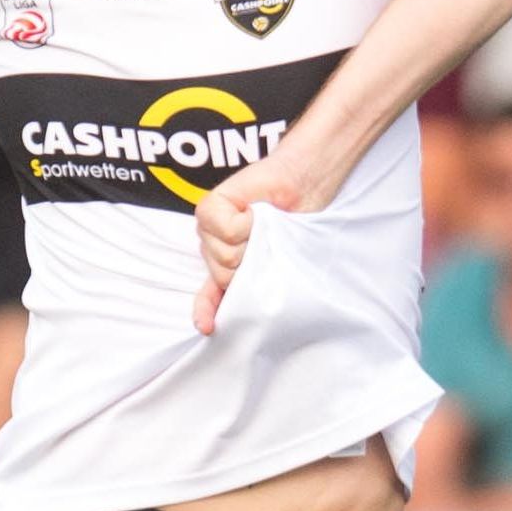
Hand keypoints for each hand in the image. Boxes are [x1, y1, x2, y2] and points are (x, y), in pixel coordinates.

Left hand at [191, 157, 310, 335]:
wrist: (305, 183)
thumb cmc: (295, 220)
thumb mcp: (281, 260)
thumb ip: (261, 279)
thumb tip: (248, 302)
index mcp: (231, 264)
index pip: (211, 293)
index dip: (206, 310)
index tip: (207, 327)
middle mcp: (216, 248)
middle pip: (223, 276)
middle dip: (251, 265)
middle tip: (270, 240)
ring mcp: (209, 229)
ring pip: (225, 256)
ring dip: (252, 240)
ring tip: (265, 223)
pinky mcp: (209, 209)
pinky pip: (225, 231)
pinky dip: (245, 221)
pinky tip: (254, 210)